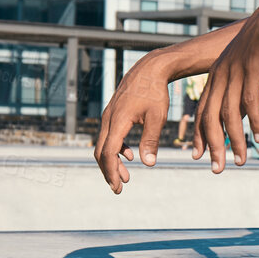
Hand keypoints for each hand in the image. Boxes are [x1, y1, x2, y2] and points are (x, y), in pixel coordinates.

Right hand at [93, 61, 174, 192]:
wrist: (149, 69)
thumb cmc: (155, 92)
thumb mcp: (157, 117)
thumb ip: (151, 141)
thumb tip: (147, 164)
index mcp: (117, 121)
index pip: (109, 152)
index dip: (112, 171)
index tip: (118, 187)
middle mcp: (108, 119)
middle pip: (101, 151)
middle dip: (109, 171)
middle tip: (119, 188)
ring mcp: (108, 115)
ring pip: (104, 144)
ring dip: (113, 162)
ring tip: (126, 177)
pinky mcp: (113, 113)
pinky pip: (109, 135)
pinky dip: (116, 149)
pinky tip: (130, 155)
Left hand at [193, 0, 258, 171]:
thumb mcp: (246, 68)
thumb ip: (240, 90)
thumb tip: (240, 114)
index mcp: (216, 76)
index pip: (203, 111)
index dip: (200, 135)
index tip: (199, 156)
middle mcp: (220, 75)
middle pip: (211, 118)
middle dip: (212, 146)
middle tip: (217, 168)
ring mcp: (235, 72)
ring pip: (229, 114)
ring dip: (234, 141)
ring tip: (241, 160)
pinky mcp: (252, 70)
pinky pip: (250, 102)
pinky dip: (254, 122)